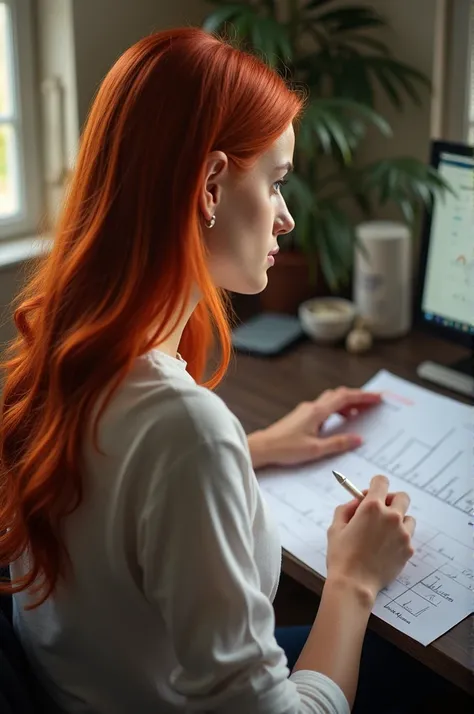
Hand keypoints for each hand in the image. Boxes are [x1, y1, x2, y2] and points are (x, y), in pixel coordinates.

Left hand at [248, 387, 380, 469]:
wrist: (263, 447)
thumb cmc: (285, 448)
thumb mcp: (315, 449)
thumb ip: (338, 443)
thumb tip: (358, 439)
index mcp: (317, 412)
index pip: (345, 397)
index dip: (363, 396)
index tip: (378, 397)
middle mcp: (312, 407)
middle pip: (339, 395)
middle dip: (358, 397)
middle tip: (374, 403)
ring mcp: (306, 410)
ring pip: (331, 400)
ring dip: (347, 404)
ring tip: (361, 413)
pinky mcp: (302, 416)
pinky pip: (324, 408)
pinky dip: (336, 410)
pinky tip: (340, 421)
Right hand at [326, 475, 415, 602]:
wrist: (354, 584)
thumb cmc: (341, 555)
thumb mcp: (336, 527)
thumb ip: (347, 509)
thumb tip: (356, 503)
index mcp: (372, 507)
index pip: (382, 481)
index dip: (375, 486)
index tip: (369, 495)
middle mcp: (391, 517)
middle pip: (402, 497)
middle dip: (391, 500)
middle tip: (380, 511)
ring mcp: (403, 534)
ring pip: (408, 518)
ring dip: (399, 520)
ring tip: (384, 533)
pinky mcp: (408, 549)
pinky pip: (408, 537)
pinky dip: (399, 539)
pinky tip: (386, 549)